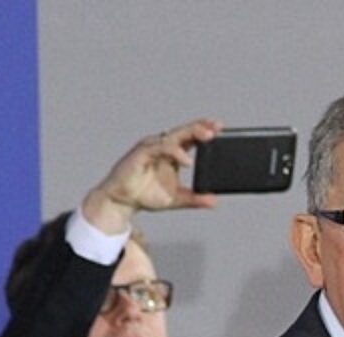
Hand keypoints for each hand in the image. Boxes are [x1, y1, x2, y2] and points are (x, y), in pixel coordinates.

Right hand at [80, 118, 220, 233]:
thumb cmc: (145, 194)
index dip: (204, 131)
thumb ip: (195, 199)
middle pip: (184, 131)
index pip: (191, 137)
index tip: (221, 129)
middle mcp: (163, 146)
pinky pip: (160, 147)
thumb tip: (214, 201)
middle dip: (201, 127)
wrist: (123, 202)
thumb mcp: (177, 199)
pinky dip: (174, 151)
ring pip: (173, 135)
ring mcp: (151, 148)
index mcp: (173, 153)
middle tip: (216, 127)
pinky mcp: (141, 153)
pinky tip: (186, 159)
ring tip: (207, 137)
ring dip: (191, 134)